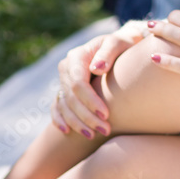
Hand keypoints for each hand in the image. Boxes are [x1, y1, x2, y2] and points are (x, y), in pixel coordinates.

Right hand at [52, 21, 146, 136]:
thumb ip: (108, 52)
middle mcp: (66, 68)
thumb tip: (96, 69)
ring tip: (92, 135)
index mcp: (77, 56)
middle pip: (71, 97)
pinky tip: (67, 131)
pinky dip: (60, 119)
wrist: (119, 46)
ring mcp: (63, 79)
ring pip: (64, 105)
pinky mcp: (64, 89)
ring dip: (76, 123)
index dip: (90, 100)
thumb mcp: (118, 43)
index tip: (106, 114)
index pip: (78, 83)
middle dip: (86, 116)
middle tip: (105, 130)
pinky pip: (57, 106)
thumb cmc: (122, 44)